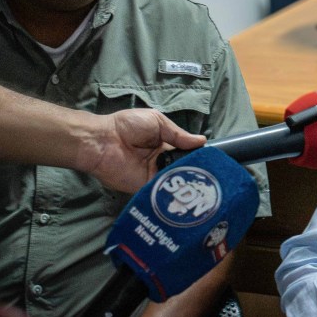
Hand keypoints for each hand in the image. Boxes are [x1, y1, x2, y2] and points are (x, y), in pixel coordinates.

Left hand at [82, 109, 205, 193]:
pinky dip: (173, 193)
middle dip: (196, 172)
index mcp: (164, 145)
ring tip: (206, 187)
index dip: (198, 156)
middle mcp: (162, 162)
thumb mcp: (157, 122)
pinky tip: (188, 194)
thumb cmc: (127, 127)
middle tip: (214, 177)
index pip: (186, 153)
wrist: (102, 141)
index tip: (215, 161)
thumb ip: (178, 134)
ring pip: (176, 182)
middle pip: (184, 169)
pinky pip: (162, 192)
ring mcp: (154, 177)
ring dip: (188, 183)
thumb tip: (202, 141)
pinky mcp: (145, 189)